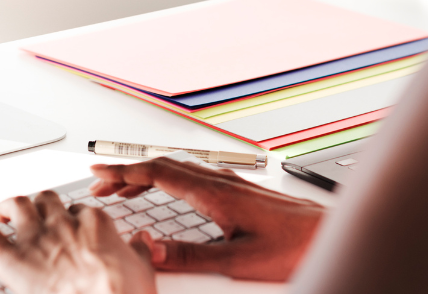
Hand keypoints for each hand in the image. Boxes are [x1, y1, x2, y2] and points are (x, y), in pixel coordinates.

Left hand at [0, 191, 156, 293]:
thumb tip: (141, 241)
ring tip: (0, 214)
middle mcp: (63, 222)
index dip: (72, 219)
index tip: (69, 226)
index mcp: (95, 223)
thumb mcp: (142, 269)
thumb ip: (139, 251)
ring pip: (15, 205)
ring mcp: (36, 237)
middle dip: (39, 204)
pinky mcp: (11, 257)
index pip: (80, 210)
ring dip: (5, 208)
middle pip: (47, 200)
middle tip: (34, 212)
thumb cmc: (123, 293)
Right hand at [89, 157, 325, 280]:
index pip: (159, 172)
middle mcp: (222, 182)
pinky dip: (169, 180)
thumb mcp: (237, 261)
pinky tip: (167, 193)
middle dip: (128, 173)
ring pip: (179, 169)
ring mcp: (231, 184)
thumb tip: (149, 248)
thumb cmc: (293, 246)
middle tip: (101, 185)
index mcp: (215, 193)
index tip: (98, 173)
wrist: (328, 235)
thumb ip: (189, 256)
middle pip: (164, 166)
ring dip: (147, 176)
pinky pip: (193, 176)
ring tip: (124, 190)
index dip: (124, 171)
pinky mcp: (240, 191)